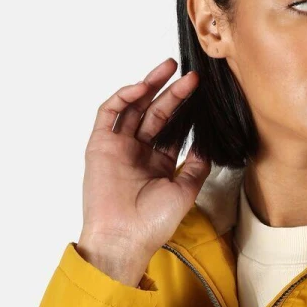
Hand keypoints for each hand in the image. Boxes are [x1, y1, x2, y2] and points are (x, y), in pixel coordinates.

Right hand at [77, 57, 210, 285]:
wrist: (124, 238)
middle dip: (172, 92)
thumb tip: (207, 143)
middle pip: (155, 113)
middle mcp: (137, 152)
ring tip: (169, 69)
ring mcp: (118, 147)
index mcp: (157, 163)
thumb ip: (196, 165)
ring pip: (133, 107)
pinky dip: (123, 97)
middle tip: (190, 76)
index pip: (172, 128)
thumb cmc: (153, 222)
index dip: (185, 109)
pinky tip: (142, 88)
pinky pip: (109, 114)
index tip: (201, 94)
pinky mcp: (99, 145)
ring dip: (149, 85)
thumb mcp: (185, 191)